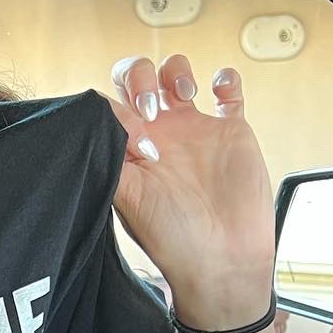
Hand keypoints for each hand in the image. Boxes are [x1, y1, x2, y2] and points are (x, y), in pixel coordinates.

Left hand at [106, 54, 275, 326]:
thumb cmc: (172, 239)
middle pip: (138, 79)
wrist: (221, 262)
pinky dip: (225, 77)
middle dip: (141, 78)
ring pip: (177, 75)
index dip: (119, 108)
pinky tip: (219, 91)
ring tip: (185, 94)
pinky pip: (228, 90)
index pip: (110, 104)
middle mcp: (158, 135)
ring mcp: (194, 130)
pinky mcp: (231, 131)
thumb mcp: (127, 199)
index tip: (137, 142)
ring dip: (176, 70)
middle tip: (154, 108)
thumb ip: (110, 157)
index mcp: (129, 150)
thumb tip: (101, 120)